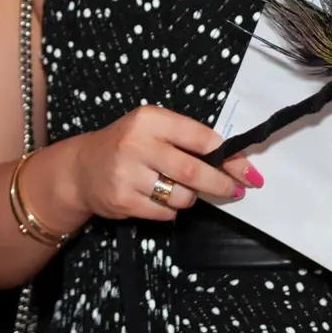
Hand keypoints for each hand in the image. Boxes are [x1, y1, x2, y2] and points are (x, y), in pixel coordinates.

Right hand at [56, 104, 257, 222]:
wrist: (82, 168)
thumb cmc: (127, 146)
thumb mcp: (152, 130)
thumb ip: (187, 140)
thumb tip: (235, 164)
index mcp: (150, 119)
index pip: (201, 138)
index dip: (230, 158)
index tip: (249, 173)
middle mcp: (137, 143)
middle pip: (193, 172)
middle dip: (220, 184)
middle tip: (234, 191)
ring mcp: (128, 173)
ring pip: (181, 196)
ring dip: (189, 198)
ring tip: (177, 190)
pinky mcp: (123, 200)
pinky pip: (165, 213)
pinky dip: (169, 211)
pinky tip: (156, 199)